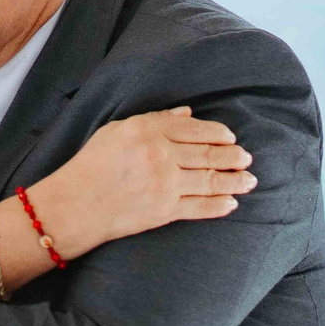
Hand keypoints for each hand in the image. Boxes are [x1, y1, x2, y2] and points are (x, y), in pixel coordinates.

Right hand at [39, 107, 254, 256]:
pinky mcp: (165, 210)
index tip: (230, 137)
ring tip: (249, 180)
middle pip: (208, 153)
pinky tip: (232, 202)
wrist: (75, 205)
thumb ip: (154, 120)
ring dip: (234, 180)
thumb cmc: (91, 165)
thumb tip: (187, 114)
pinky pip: (200, 206)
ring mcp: (165, 184)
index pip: (193, 128)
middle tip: (247, 157)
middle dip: (232, 156)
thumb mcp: (117, 131)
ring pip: (210, 179)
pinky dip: (219, 204)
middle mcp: (160, 155)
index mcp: (147, 130)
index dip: (217, 133)